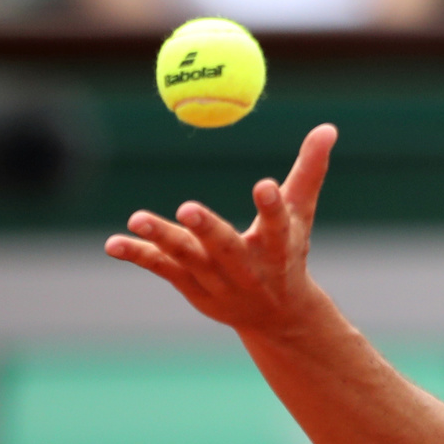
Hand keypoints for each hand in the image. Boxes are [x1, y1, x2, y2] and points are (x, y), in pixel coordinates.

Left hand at [105, 124, 337, 335]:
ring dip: (164, 239)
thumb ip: (309, 170)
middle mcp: (249, 269)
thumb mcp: (301, 213)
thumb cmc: (289, 252)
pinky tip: (114, 244)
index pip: (278, 227)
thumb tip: (329, 127)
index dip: (271, 208)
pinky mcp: (192, 287)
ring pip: (189, 259)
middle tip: (189, 208)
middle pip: (227, 248)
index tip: (265, 185)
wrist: (278, 316)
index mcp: (279, 249)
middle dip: (208, 230)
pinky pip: (163, 269)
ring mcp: (218, 281)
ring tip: (138, 219)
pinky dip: (139, 255)